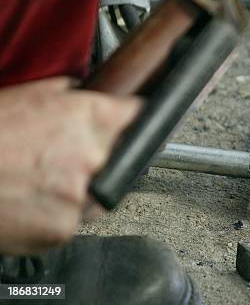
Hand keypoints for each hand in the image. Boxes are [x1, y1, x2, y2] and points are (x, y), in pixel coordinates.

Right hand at [0, 77, 140, 254]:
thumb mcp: (30, 95)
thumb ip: (72, 96)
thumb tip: (91, 95)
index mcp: (91, 118)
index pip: (140, 114)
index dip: (141, 116)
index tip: (144, 118)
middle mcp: (95, 156)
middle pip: (122, 155)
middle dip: (103, 153)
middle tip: (65, 154)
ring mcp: (82, 196)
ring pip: (99, 190)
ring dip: (80, 184)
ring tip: (40, 177)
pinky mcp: (65, 229)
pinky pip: (75, 219)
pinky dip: (59, 211)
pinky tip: (33, 198)